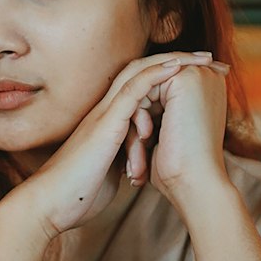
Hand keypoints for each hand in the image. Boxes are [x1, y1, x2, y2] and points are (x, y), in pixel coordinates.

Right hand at [13, 52, 221, 239]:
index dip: (170, 79)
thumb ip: (125, 158)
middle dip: (179, 62)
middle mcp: (107, 111)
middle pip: (144, 72)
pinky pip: (133, 89)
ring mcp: (105, 114)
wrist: (52, 204)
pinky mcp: (106, 122)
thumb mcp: (110, 171)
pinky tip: (178, 67)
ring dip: (175, 61)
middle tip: (209, 57)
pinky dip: (157, 75)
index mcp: (109, 123)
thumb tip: (141, 160)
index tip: (200, 77)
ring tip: (203, 56)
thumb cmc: (77, 193)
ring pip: (140, 73)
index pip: (142, 89)